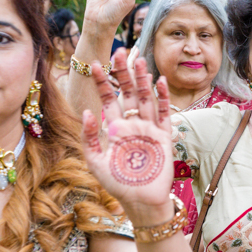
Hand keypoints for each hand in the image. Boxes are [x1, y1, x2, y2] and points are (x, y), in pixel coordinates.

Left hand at [81, 48, 174, 221]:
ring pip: (146, 98)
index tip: (96, 64)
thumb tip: (87, 113)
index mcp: (114, 128)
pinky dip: (162, 98)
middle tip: (120, 50)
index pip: (108, 98)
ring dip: (142, 79)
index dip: (103, 81)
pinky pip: (164, 113)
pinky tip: (159, 82)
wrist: (141, 201)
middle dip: (123, 72)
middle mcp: (132, 124)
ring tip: (139, 59)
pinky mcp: (164, 137)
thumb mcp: (95, 162)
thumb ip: (89, 138)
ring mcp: (148, 129)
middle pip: (128, 92)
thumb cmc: (117, 184)